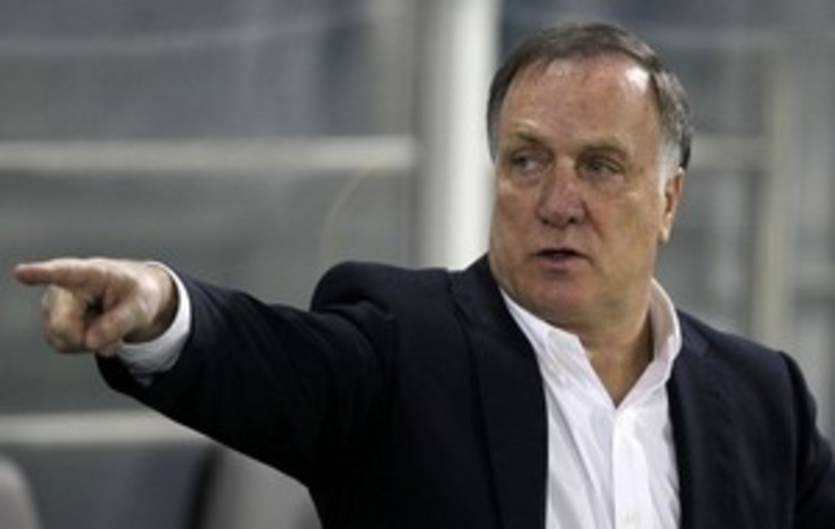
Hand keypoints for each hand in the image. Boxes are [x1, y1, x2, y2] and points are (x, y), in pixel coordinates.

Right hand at [14, 258, 176, 355]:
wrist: (131, 297)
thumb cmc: (136, 294)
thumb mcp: (142, 306)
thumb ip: (119, 323)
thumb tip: (90, 342)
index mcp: (87, 273)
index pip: (62, 273)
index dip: (40, 273)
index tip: (20, 273)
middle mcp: (62, 288)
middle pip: (62, 326)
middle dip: (88, 338)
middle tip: (115, 333)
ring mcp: (53, 307)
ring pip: (63, 339)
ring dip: (90, 342)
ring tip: (108, 325)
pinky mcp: (52, 324)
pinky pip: (64, 345)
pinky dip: (85, 345)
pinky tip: (98, 331)